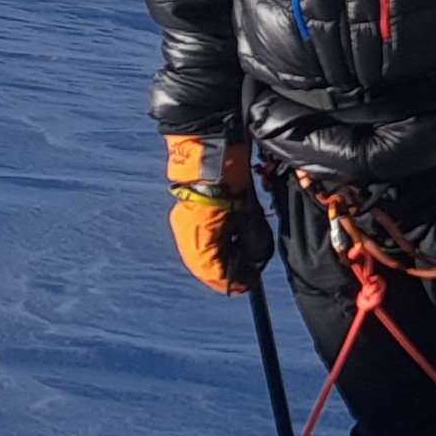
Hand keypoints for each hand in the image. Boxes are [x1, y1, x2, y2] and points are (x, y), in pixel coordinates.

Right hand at [165, 134, 273, 292]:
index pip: (213, 272)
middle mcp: (187, 234)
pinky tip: (230, 239)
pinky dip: (213, 246)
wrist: (211, 149)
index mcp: (200, 235)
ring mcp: (182, 226)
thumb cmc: (233, 180)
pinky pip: (198, 242)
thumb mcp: (248, 215)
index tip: (248, 286)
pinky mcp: (184, 217)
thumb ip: (250, 244)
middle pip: (205, 266)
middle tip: (247, 272)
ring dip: (219, 259)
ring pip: (200, 256)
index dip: (231, 281)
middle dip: (226, 271)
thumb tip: (253, 266)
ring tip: (240, 253)